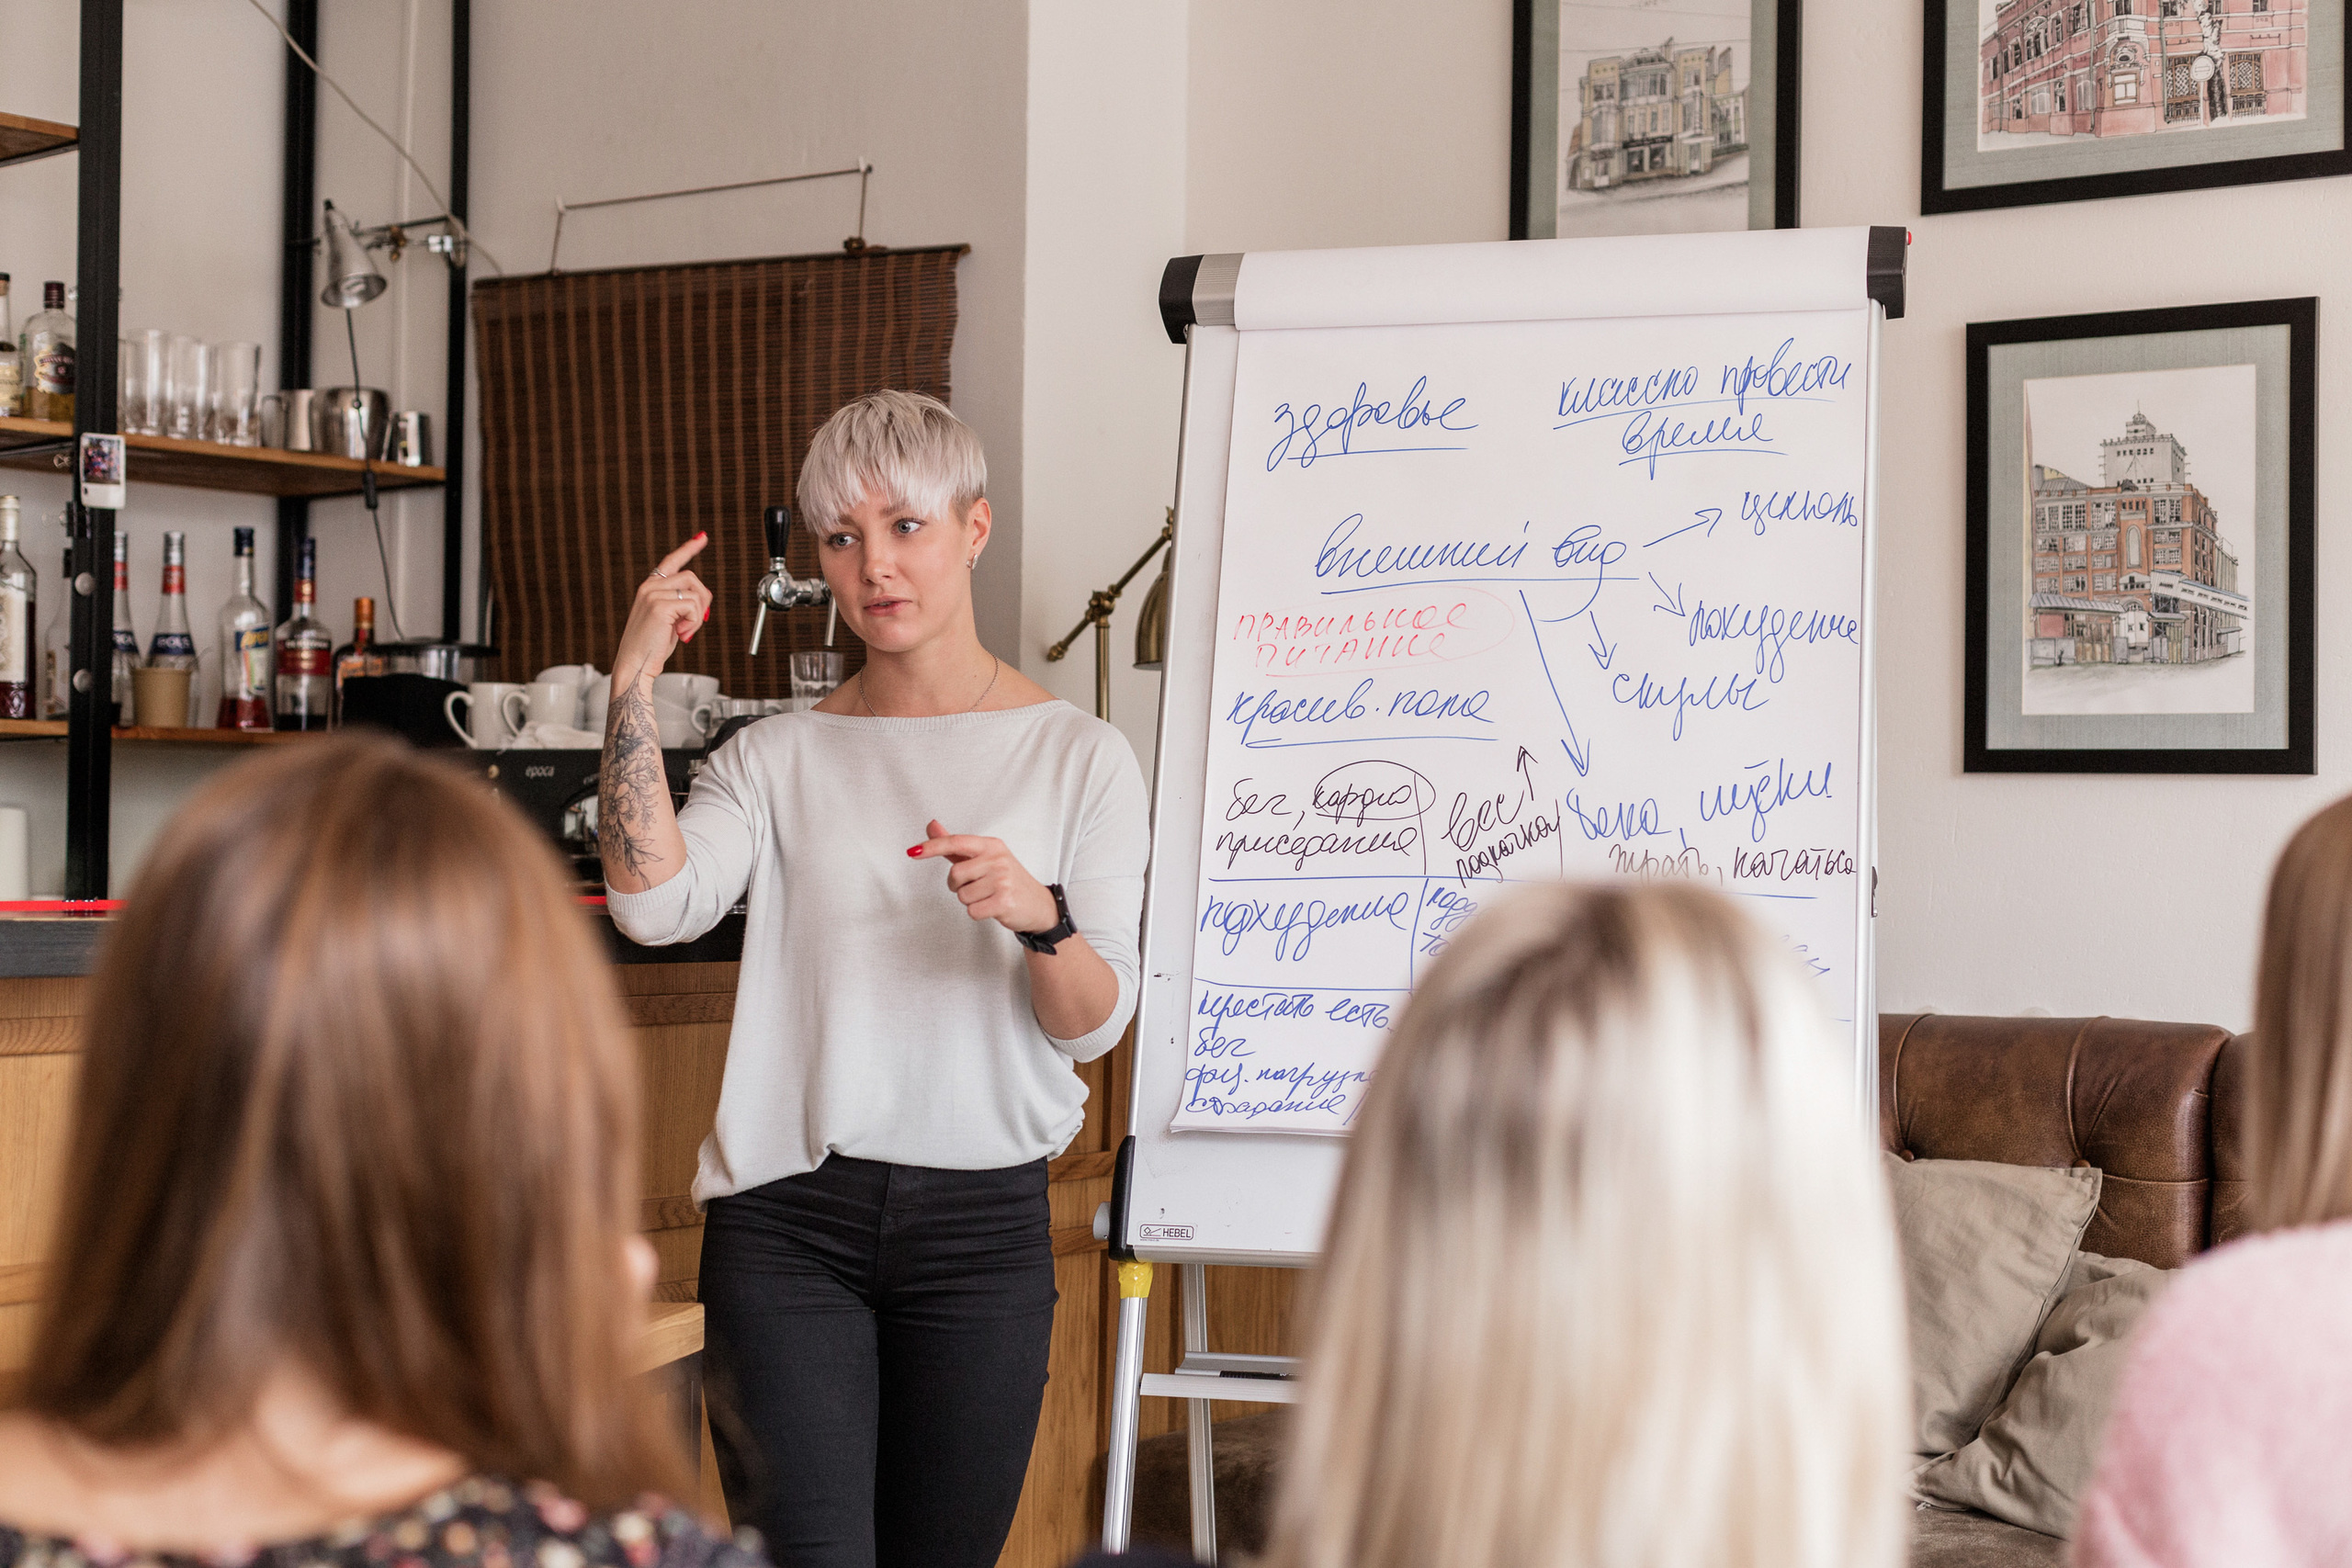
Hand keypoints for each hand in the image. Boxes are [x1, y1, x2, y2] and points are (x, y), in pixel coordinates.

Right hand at [613, 533, 713, 685]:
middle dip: (703, 600)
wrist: (634, 664)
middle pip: (692, 577)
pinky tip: (681, 634)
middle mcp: (650, 586)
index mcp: (650, 588)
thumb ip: (679, 604)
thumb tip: (702, 598)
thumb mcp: (668, 620)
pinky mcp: (659, 606)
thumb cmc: (650, 647)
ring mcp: (652, 594)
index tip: (702, 538)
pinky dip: (694, 623)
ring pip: (695, 592)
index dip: (688, 548)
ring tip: (684, 631)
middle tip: (695, 622)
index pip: (671, 561)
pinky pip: (693, 607)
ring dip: (697, 615)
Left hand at [909, 819, 1058, 933]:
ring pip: (962, 895)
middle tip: (977, 887)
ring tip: (988, 896)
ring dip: (970, 900)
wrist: (1037, 904)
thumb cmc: (1006, 880)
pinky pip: (972, 911)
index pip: (956, 842)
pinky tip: (993, 907)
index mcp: (991, 845)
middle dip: (958, 886)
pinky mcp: (1004, 901)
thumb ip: (954, 845)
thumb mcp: (983, 858)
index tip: (913, 852)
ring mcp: (1002, 880)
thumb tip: (931, 826)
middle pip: (955, 875)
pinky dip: (978, 913)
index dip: (932, 847)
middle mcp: (998, 859)